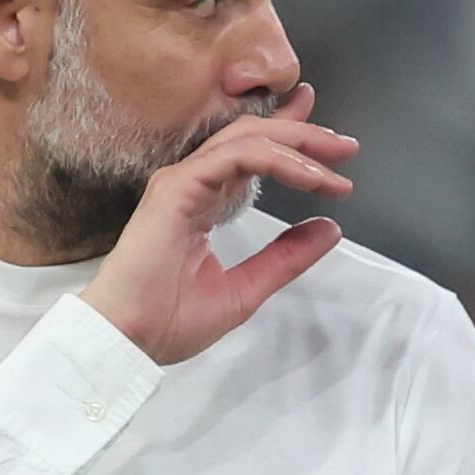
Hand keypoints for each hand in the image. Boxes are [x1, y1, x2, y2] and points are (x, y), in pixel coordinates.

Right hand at [79, 82, 353, 362]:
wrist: (129, 339)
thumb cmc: (169, 321)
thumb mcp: (247, 289)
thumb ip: (285, 257)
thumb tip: (328, 229)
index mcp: (203, 202)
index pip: (251, 155)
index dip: (290, 137)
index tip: (331, 143)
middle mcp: (192, 183)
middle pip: (253, 137)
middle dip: (303, 135)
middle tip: (345, 147)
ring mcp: (183, 181)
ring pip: (248, 139)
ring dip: (298, 145)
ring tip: (336, 161)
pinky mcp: (177, 187)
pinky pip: (237, 157)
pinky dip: (278, 160)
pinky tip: (310, 177)